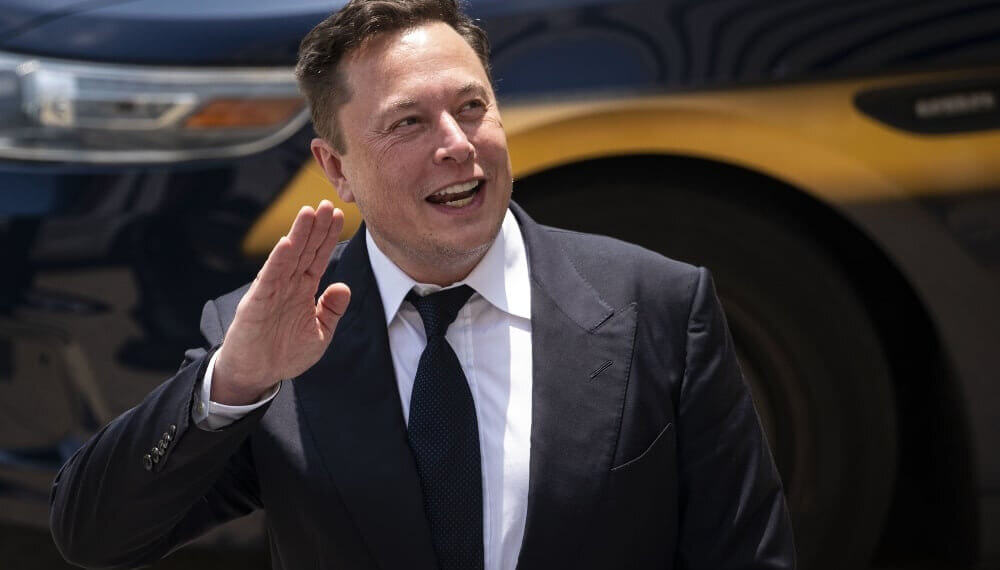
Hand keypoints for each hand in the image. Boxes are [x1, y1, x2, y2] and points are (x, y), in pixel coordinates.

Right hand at [212, 200, 350, 404]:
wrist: (256, 374)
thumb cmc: (285, 354)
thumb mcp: (319, 334)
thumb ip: (331, 311)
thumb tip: (344, 287)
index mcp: (303, 289)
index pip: (318, 257)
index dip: (328, 237)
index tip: (338, 215)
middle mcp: (288, 284)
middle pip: (304, 250)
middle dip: (316, 228)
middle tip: (327, 203)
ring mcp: (271, 291)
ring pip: (288, 257)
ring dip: (298, 235)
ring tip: (309, 213)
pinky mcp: (256, 302)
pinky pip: (269, 278)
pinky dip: (277, 261)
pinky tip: (287, 244)